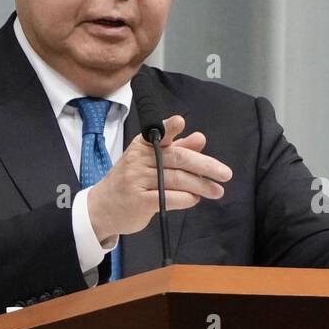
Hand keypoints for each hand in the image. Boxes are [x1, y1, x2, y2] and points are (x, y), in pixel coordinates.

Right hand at [87, 114, 232, 240]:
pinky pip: (169, 198)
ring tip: (217, 191)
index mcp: (142, 146)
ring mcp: (137, 181)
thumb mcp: (150, 161)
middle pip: (178, 159)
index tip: (180, 121)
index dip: (169, 127)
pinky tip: (194, 199)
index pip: (158, 134)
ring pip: (177, 180)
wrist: (103, 207)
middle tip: (225, 174)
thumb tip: (200, 138)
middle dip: (206, 166)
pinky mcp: (139, 202)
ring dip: (201, 186)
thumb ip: (177, 149)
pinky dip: (186, 199)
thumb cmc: (132, 180)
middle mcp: (138, 160)